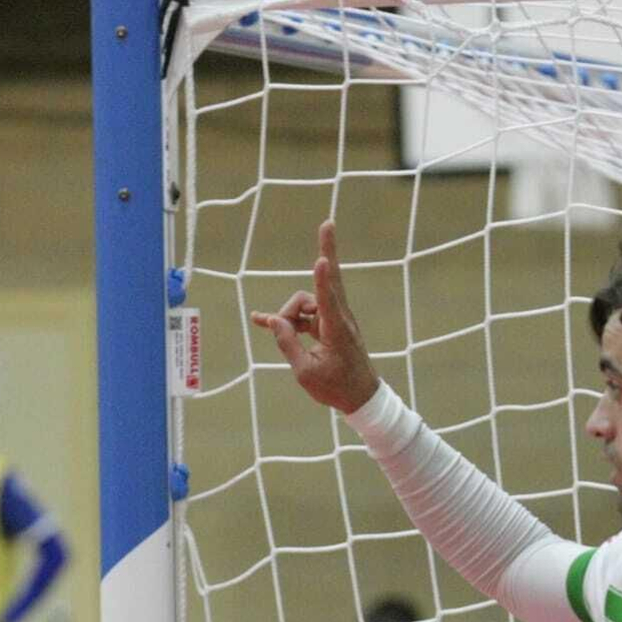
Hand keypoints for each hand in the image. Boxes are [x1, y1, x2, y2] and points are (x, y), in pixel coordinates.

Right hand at [250, 220, 379, 413]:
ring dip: (287, 314)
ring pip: (305, 303)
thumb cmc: (336, 388)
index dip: (323, 280)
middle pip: (327, 280)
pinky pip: (304, 315)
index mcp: (337, 330)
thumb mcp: (305, 373)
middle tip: (328, 223)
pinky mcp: (328, 325)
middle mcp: (338, 318)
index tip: (322, 260)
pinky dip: (287, 319)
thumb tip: (274, 321)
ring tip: (272, 329)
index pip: (328, 299)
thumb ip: (288, 344)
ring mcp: (334, 320)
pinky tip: (261, 320)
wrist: (361, 398)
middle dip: (327, 250)